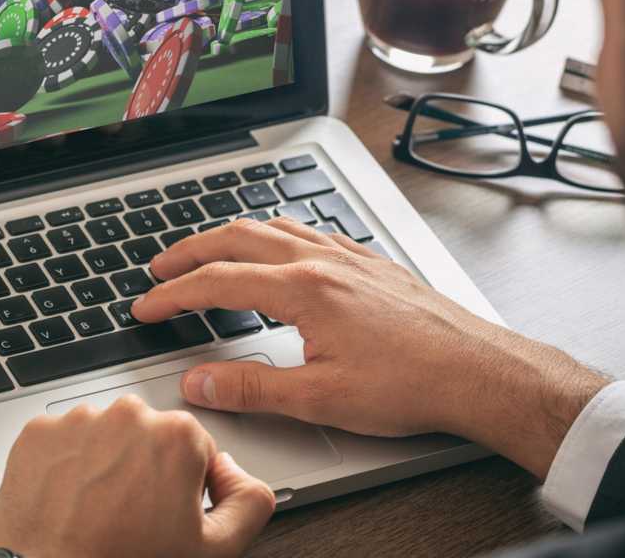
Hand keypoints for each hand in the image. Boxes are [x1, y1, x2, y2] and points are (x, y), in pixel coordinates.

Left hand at [0, 395, 275, 557]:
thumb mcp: (215, 549)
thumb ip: (250, 501)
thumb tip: (235, 471)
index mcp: (177, 435)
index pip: (194, 449)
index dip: (184, 485)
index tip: (166, 511)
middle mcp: (128, 415)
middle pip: (147, 436)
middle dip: (144, 468)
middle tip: (132, 516)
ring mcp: (79, 421)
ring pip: (103, 436)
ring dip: (103, 463)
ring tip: (96, 510)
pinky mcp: (38, 433)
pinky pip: (61, 441)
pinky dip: (65, 464)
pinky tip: (69, 500)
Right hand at [132, 218, 608, 477]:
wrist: (479, 371)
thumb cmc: (412, 384)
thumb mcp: (319, 398)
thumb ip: (250, 388)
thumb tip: (198, 383)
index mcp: (302, 289)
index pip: (216, 283)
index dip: (172, 295)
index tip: (146, 307)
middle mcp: (322, 261)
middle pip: (236, 238)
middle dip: (189, 251)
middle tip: (160, 267)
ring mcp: (348, 255)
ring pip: (273, 226)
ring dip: (229, 235)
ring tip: (207, 250)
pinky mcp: (369, 262)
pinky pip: (308, 229)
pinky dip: (274, 232)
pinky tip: (279, 246)